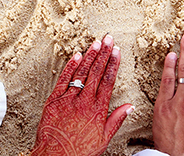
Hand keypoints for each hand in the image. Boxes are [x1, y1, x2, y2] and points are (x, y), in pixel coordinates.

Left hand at [31, 35, 133, 155]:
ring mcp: (68, 99)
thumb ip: (116, 120)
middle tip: (108, 39)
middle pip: (96, 72)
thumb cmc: (79, 150)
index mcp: (97, 109)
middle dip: (103, 53)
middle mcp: (84, 100)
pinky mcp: (54, 100)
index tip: (117, 52)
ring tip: (96, 43)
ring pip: (81, 73)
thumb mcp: (104, 139)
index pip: (108, 80)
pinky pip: (63, 80)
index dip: (113, 64)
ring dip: (89, 56)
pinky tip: (76, 56)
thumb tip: (129, 107)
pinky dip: (70, 67)